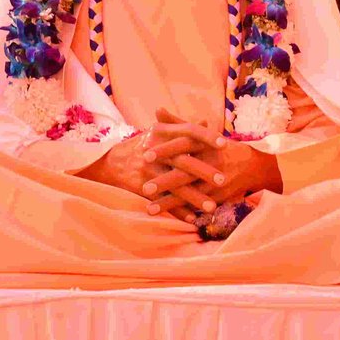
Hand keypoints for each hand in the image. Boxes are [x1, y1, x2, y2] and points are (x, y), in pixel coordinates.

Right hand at [75, 117, 224, 219]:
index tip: (225, 144)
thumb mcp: (161, 132)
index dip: (207, 137)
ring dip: (194, 197)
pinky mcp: (142, 187)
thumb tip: (207, 121)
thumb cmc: (144, 145)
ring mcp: (148, 170)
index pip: (188, 132)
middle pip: (183, 161)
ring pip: (175, 185)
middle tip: (223, 180)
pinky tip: (192, 218)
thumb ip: (183, 127)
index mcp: (162, 133)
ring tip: (212, 207)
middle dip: (204, 172)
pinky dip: (178, 211)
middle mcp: (155, 150)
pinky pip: (163, 200)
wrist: (113, 162)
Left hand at [146, 109, 280, 212]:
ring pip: (190, 193)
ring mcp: (215, 181)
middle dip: (164, 182)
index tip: (145, 152)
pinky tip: (168, 218)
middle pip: (185, 172)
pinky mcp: (218, 196)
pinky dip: (184, 212)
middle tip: (144, 187)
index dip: (165, 149)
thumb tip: (157, 110)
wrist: (251, 166)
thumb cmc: (218, 147)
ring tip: (149, 209)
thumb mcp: (201, 133)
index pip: (183, 144)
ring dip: (169, 203)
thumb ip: (177, 123)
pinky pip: (198, 205)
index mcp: (205, 144)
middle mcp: (211, 162)